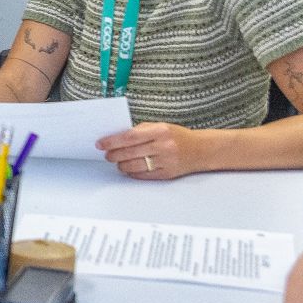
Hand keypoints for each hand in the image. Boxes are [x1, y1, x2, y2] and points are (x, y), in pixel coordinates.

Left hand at [96, 121, 216, 179]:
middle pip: (130, 152)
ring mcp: (166, 161)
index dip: (112, 141)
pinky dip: (132, 172)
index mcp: (160, 131)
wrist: (201, 150)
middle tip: (107, 155)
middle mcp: (163, 146)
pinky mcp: (167, 174)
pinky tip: (129, 169)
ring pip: (135, 166)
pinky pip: (143, 175)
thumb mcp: (161, 126)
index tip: (101, 144)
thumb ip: (140, 131)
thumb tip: (117, 137)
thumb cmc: (178, 136)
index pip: (130, 137)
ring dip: (121, 165)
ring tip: (117, 162)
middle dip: (114, 154)